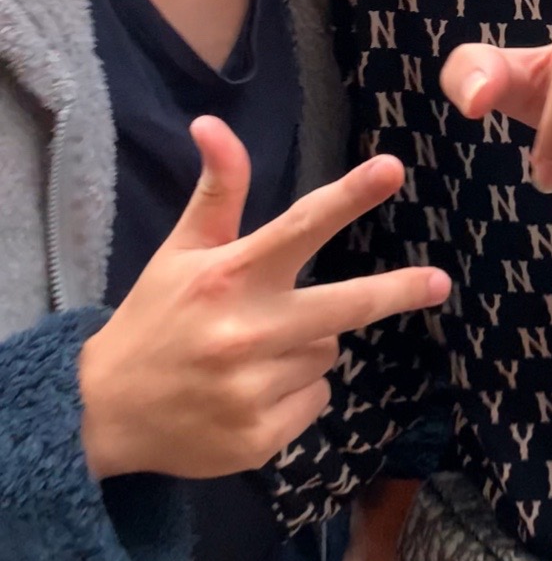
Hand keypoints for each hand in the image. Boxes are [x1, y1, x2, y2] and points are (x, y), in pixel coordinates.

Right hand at [79, 117, 449, 480]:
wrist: (104, 413)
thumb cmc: (154, 320)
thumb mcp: (179, 252)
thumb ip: (216, 192)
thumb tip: (212, 123)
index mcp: (228, 277)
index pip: (299, 227)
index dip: (349, 197)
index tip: (392, 169)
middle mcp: (245, 331)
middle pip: (345, 305)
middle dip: (396, 290)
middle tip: (438, 282)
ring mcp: (253, 388)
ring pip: (327, 353)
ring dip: (307, 348)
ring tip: (254, 353)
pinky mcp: (259, 437)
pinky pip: (316, 399)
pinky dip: (296, 394)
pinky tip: (251, 392)